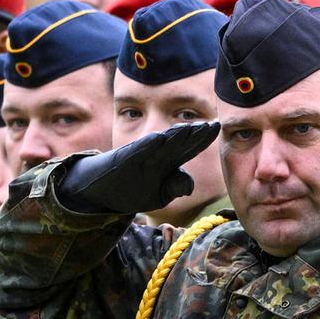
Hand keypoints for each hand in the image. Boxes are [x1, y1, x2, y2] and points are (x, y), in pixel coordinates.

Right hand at [55, 121, 219, 215]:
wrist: (100, 188)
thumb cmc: (133, 188)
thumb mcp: (160, 195)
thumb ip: (176, 187)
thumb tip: (191, 185)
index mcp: (168, 160)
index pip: (190, 146)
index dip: (204, 137)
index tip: (218, 127)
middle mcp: (157, 153)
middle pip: (180, 142)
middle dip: (195, 133)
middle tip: (212, 123)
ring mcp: (141, 155)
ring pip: (162, 143)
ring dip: (176, 135)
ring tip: (191, 128)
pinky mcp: (125, 159)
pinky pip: (138, 151)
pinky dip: (148, 145)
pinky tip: (159, 138)